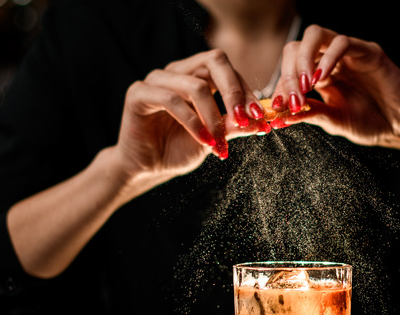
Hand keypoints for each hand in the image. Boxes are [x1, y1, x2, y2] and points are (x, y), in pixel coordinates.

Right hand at [114, 49, 271, 191]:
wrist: (148, 168)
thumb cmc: (178, 148)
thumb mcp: (214, 137)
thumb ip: (234, 125)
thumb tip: (262, 121)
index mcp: (196, 74)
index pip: (227, 69)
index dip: (246, 91)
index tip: (260, 117)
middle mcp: (177, 71)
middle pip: (214, 61)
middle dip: (235, 92)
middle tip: (246, 119)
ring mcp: (156, 79)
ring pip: (196, 85)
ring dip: (213, 117)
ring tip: (219, 143)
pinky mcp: (138, 93)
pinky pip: (171, 100)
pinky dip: (192, 122)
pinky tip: (203, 140)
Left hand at [270, 25, 399, 152]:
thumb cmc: (371, 122)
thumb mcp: (334, 121)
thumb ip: (310, 114)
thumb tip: (280, 117)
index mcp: (318, 76)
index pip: (289, 70)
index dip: (280, 86)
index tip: (276, 107)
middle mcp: (329, 60)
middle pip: (296, 48)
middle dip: (288, 73)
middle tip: (290, 98)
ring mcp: (347, 53)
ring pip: (315, 36)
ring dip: (303, 59)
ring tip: (304, 85)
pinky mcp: (366, 51)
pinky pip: (342, 43)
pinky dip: (328, 57)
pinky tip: (322, 78)